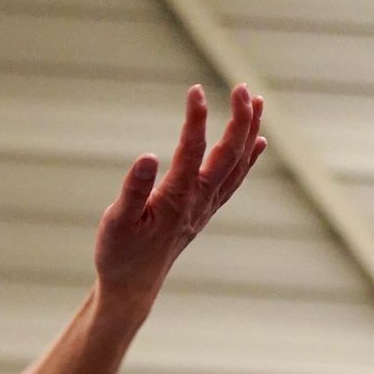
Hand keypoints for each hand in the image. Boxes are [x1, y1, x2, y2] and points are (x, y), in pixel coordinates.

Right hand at [93, 83, 264, 314]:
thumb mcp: (116, 222)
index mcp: (176, 199)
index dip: (196, 119)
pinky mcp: (204, 211)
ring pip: (237, 165)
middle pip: (229, 154)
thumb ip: (133, 190)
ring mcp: (205, 207)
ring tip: (256, 101)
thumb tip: (147, 156)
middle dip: (239, 119)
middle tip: (241, 86)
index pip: (193, 150)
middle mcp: (198, 201)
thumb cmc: (119, 255)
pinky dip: (248, 158)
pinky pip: (234, 181)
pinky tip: (257, 140)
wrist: (132, 287)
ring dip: (249, 132)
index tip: (196, 91)